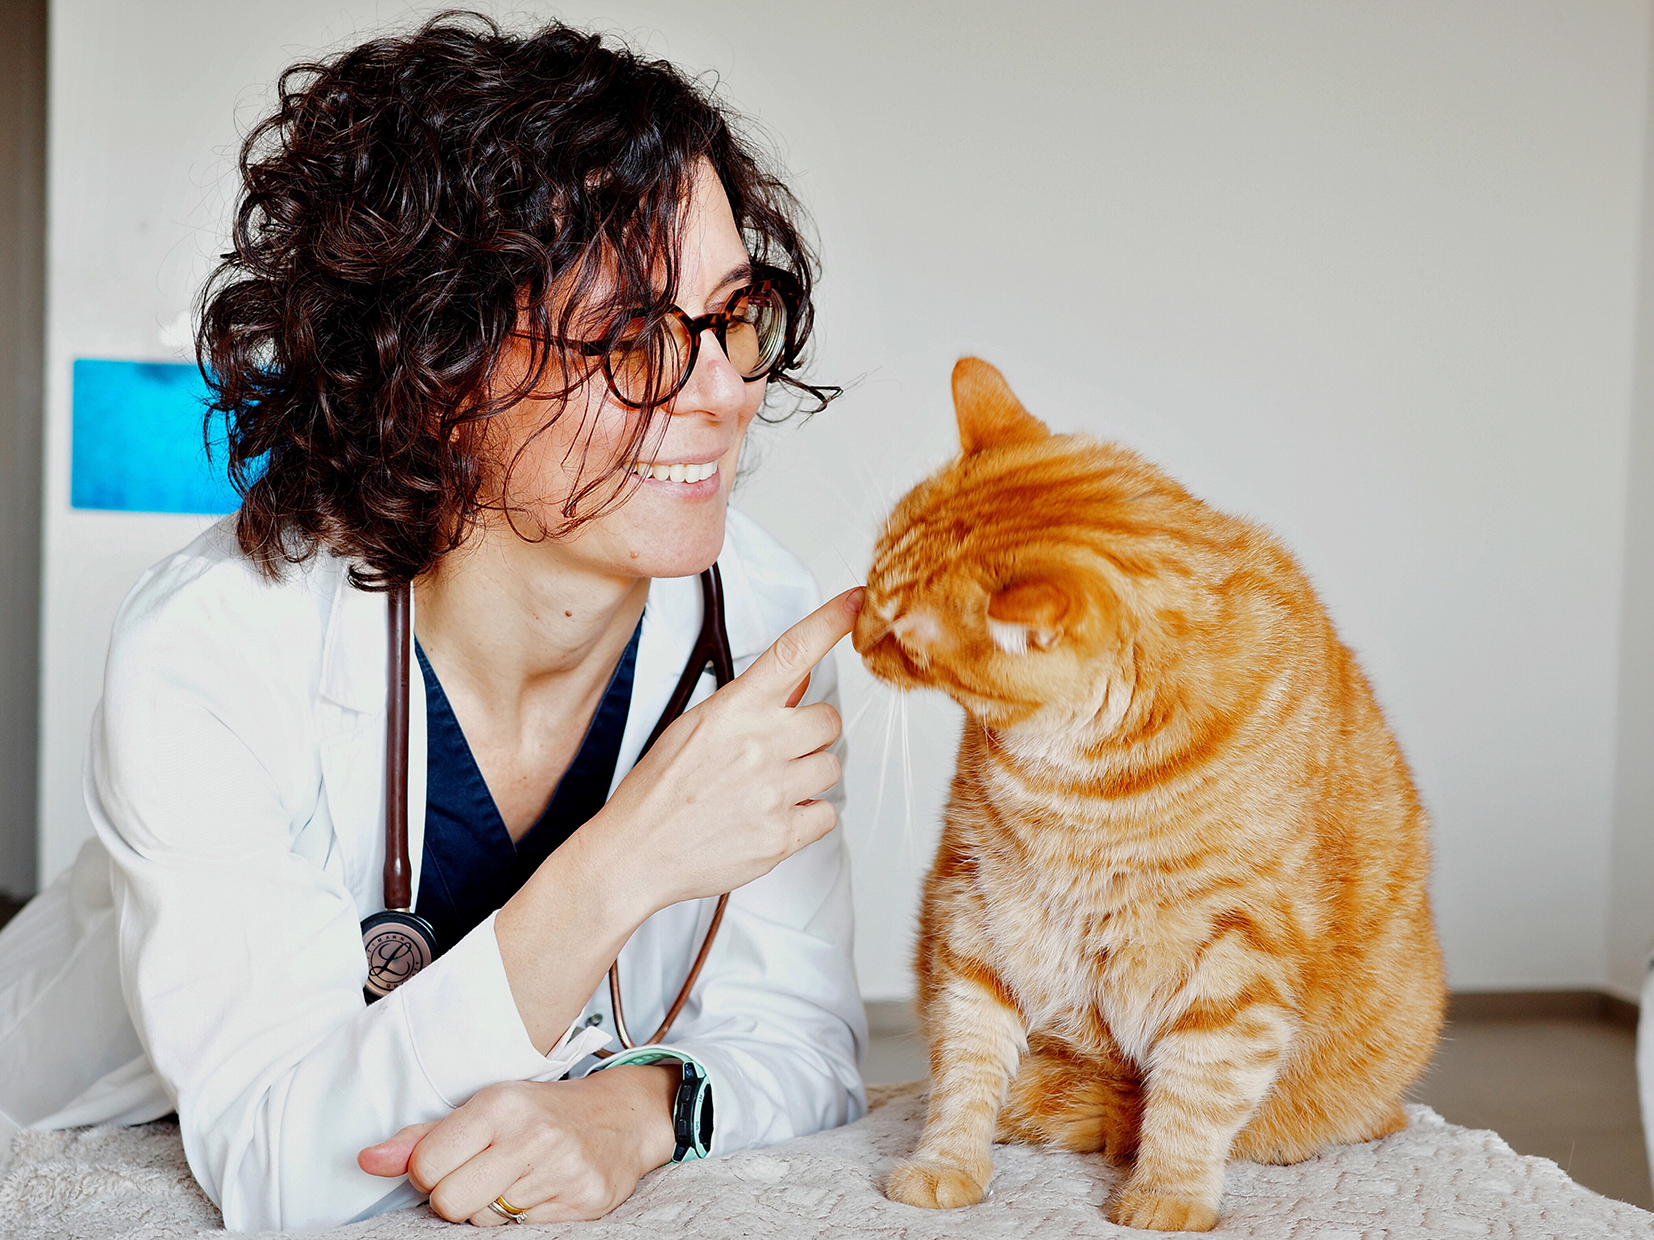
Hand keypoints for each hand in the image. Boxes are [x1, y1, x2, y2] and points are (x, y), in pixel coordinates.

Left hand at [358, 1066, 677, 1224]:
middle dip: (456, 1197)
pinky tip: (540, 1190)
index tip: (451, 1160)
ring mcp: (561, 1171)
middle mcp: (532, 1135)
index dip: (428, 1172)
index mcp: (500, 1105)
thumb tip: (367, 1161)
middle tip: (481, 1175)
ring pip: (484, 1222)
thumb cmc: (542, 1112)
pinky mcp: (584, 1202)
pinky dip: (524, 1218)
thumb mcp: (485, 1109)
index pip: (425, 1166)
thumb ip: (424, 1138)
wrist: (622, 1117)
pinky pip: (523, 1232)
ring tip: (516, 1179)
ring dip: (491, 1208)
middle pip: (449, 1203)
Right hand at [597, 586, 862, 912]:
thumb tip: (797, 684)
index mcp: (734, 709)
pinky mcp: (781, 834)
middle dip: (811, 734)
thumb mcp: (695, 727)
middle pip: (828, 720)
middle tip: (779, 751)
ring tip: (767, 788)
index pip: (793, 652)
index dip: (832, 622)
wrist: (636, 852)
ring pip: (830, 767)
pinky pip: (826, 814)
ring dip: (808, 776)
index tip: (858, 602)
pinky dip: (806, 816)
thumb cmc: (659, 791)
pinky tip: (771, 816)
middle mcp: (759, 744)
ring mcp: (773, 790)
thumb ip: (750, 705)